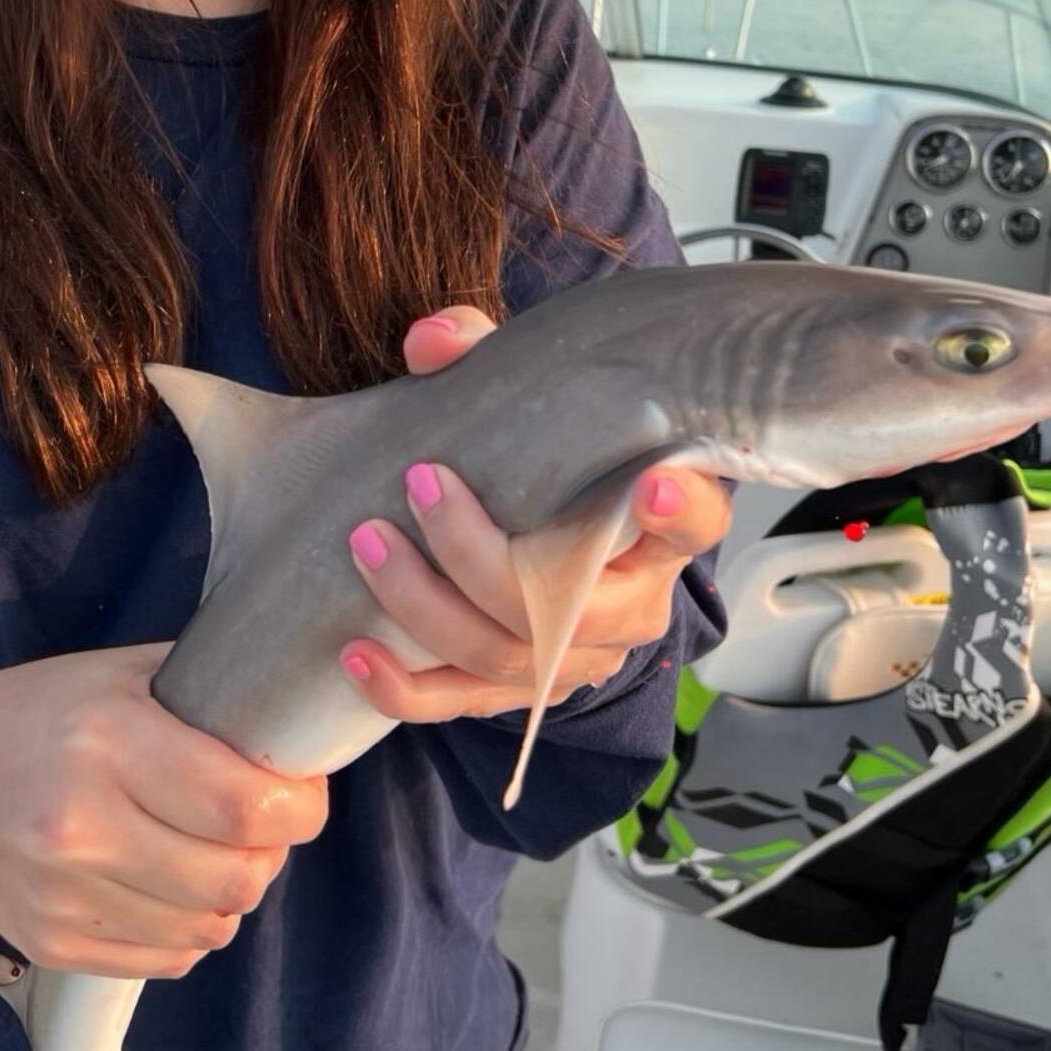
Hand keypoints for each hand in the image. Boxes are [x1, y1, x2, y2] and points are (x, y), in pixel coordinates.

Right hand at [0, 640, 327, 978]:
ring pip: (209, 928)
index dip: (298, 808)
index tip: (302, 793)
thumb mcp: (130, 674)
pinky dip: (191, 927)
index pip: (243, 805)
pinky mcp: (52, 945)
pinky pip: (169, 959)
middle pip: (236, 878)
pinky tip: (171, 884)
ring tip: (214, 850)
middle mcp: (81, 828)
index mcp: (109, 744)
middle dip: (272, 853)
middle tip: (263, 824)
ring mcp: (62, 897)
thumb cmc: (50, 712)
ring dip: (232, 893)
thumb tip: (306, 722)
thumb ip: (215, 695)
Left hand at [339, 303, 732, 722]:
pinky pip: (465, 705)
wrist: (552, 521)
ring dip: (427, 606)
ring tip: (369, 545)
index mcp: (660, 521)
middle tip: (421, 484)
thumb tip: (430, 344)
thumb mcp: (536, 394)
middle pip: (571, 605)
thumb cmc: (553, 454)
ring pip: (509, 656)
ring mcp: (582, 654)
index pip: (696, 520)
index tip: (653, 485)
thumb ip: (489, 356)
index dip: (681, 510)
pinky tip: (355, 654)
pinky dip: (405, 689)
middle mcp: (633, 599)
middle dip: (482, 554)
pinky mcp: (526, 690)